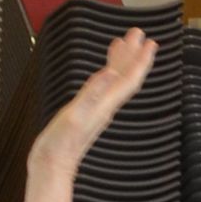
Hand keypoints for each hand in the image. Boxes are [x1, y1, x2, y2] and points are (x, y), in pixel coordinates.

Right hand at [31, 31, 155, 176]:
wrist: (51, 166)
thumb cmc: (60, 145)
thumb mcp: (75, 115)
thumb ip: (92, 94)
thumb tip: (110, 73)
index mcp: (105, 105)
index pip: (129, 79)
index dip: (141, 60)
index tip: (149, 42)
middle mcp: (105, 107)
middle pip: (126, 77)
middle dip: (133, 55)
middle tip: (138, 35)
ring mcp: (97, 110)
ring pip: (115, 82)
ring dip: (121, 63)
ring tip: (122, 45)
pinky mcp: (88, 114)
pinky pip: (103, 89)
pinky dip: (106, 75)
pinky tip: (104, 72)